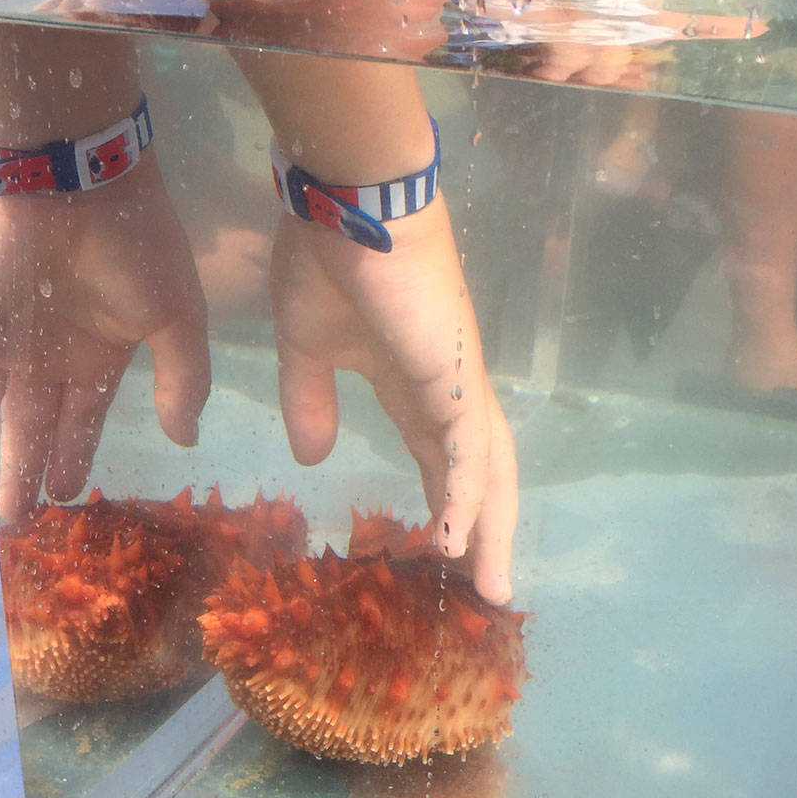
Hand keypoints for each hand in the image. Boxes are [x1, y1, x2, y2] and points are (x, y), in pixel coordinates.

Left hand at [0, 153, 210, 521]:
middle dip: (30, 470)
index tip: (69, 494)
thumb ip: (185, 377)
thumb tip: (185, 438)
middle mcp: (55, 351)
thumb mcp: (178, 315)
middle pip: (38, 424)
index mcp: (104, 350)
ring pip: (2, 413)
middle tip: (22, 520)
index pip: (86, 415)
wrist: (74, 177)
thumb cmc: (135, 243)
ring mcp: (13, 338)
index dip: (76, 454)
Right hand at [269, 201, 517, 603]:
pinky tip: (458, 543)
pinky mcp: (452, 376)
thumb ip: (310, 401)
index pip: (441, 462)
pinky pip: (464, 451)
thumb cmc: (329, 260)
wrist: (348, 201)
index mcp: (418, 386)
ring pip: (487, 474)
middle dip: (486, 537)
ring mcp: (457, 384)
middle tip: (487, 596)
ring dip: (490, 533)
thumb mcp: (306, 348)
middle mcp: (450, 392)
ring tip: (488, 589)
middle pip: (481, 479)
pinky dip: (464, 498)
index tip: (445, 557)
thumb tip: (309, 458)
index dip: (446, 508)